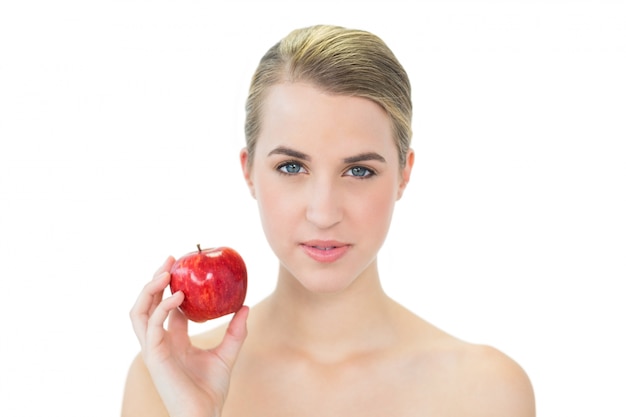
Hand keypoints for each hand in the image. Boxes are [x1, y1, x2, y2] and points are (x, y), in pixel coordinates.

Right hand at [129, 257, 248, 416]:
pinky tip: (179, 296)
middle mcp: (159, 340)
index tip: (183, 265)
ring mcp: (154, 348)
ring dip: (150, 289)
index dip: (170, 285)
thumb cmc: (212, 389)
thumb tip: (246, 306)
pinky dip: (162, 308)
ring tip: (166, 272)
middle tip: (170, 259)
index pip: (165, 306)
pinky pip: (152, 326)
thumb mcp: (227, 353)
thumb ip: (235, 331)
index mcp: (173, 339)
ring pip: (139, 312)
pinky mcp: (154, 356)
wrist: (205, 414)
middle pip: (147, 303)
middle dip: (155, 279)